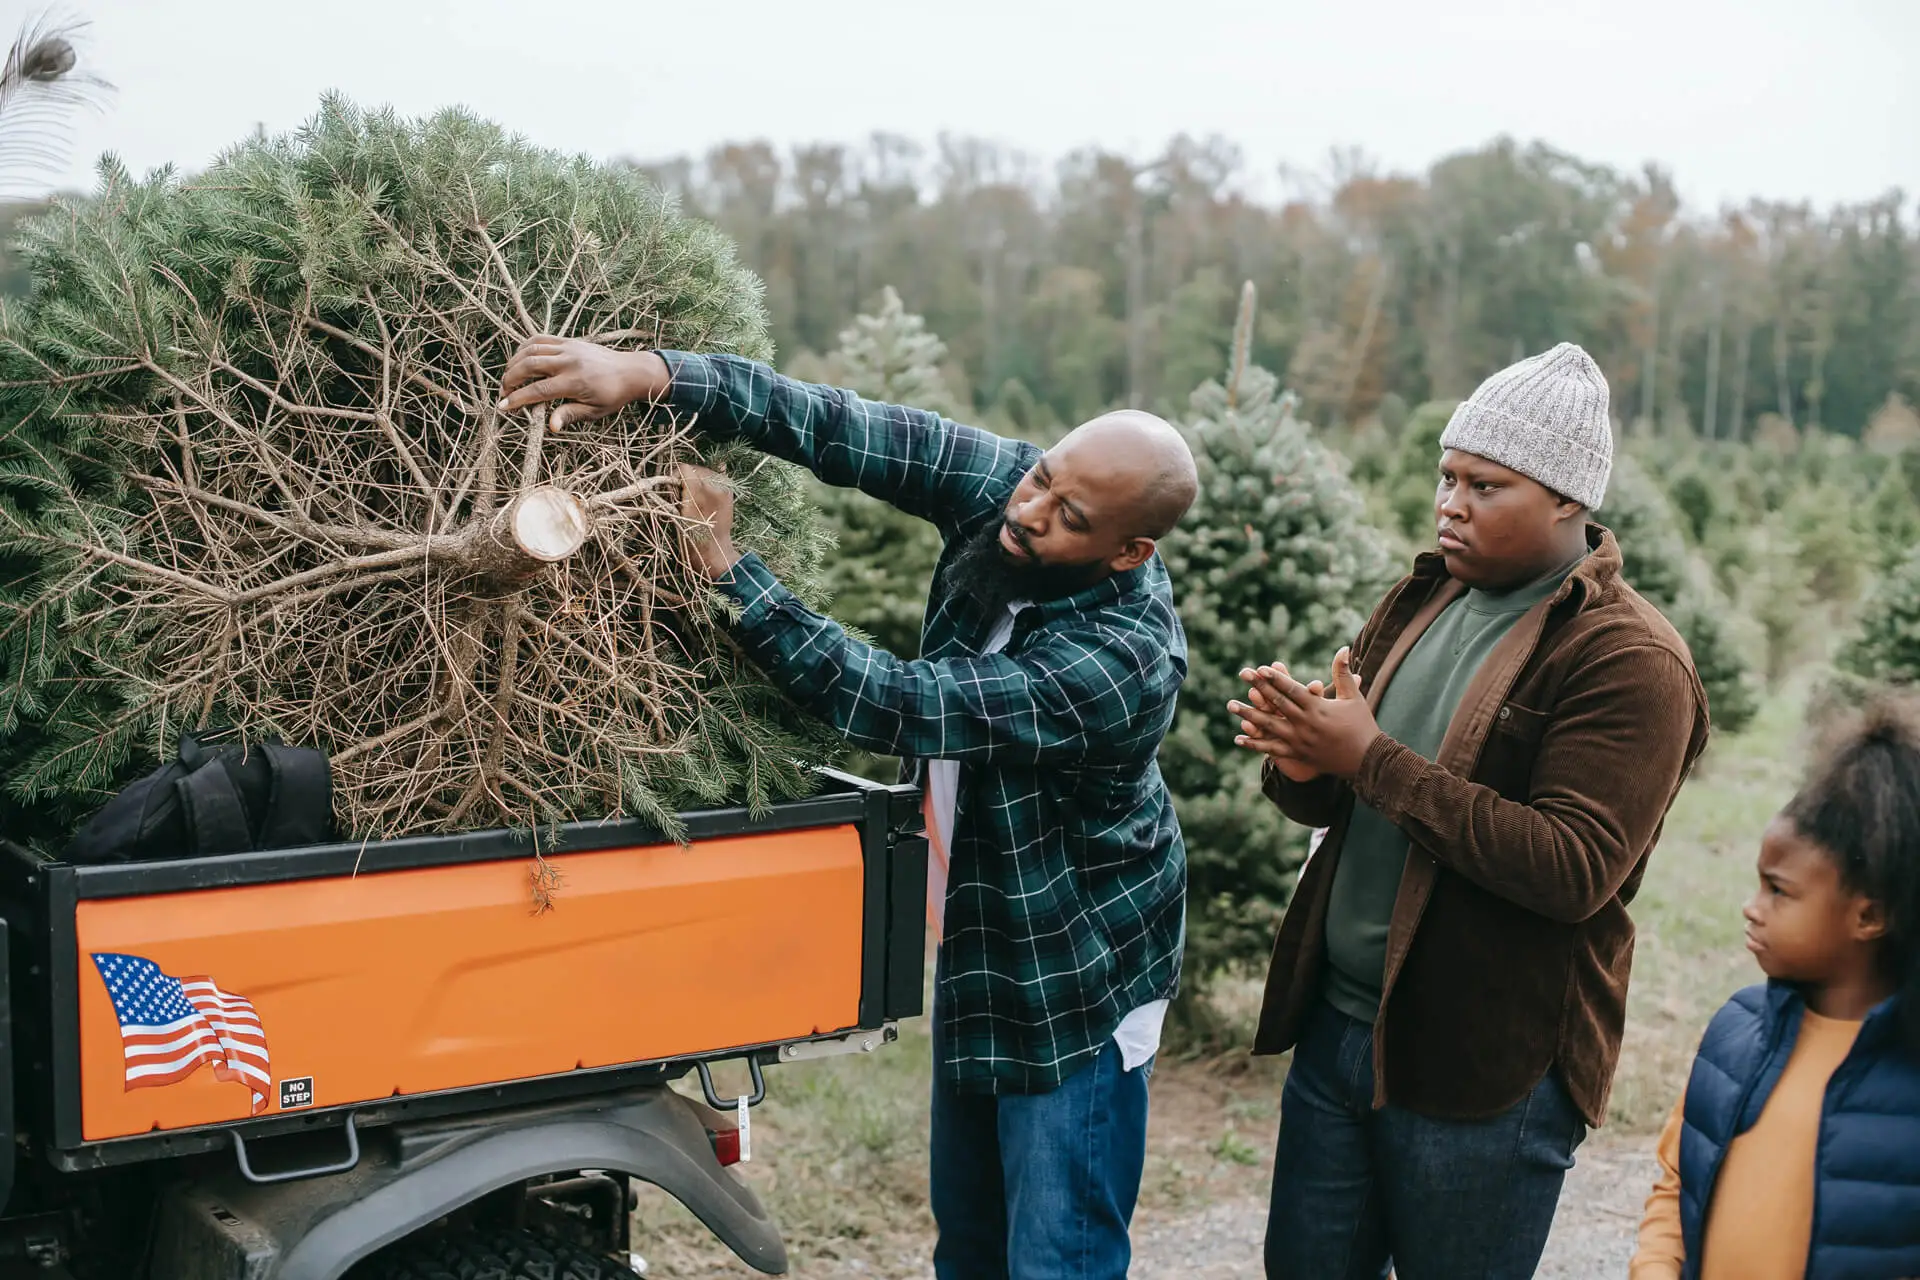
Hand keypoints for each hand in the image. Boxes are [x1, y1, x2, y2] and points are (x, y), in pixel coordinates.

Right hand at [499, 337, 669, 429]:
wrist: (631, 371)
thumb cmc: (613, 395)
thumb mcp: (595, 411)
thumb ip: (571, 415)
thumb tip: (551, 426)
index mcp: (575, 382)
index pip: (538, 390)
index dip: (518, 398)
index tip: (503, 407)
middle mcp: (569, 361)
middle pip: (529, 366)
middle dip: (510, 379)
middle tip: (503, 392)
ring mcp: (568, 348)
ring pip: (531, 349)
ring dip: (514, 363)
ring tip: (508, 378)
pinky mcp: (568, 340)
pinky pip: (540, 339)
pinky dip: (524, 347)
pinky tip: (519, 359)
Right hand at [678, 464, 740, 579]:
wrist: (714, 549)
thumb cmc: (691, 536)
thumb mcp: (676, 514)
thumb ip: (674, 492)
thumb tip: (671, 477)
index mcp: (698, 492)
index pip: (683, 468)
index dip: (675, 477)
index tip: (673, 489)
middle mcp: (713, 486)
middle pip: (694, 468)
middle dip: (686, 479)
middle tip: (684, 496)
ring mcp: (724, 487)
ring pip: (704, 471)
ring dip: (697, 480)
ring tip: (695, 498)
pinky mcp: (729, 491)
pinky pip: (716, 477)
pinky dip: (709, 482)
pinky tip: (706, 493)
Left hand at [1228, 648, 1377, 779]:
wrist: (1367, 761)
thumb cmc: (1361, 725)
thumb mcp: (1353, 697)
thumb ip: (1343, 673)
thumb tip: (1343, 647)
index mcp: (1318, 708)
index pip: (1292, 690)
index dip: (1275, 678)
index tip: (1260, 668)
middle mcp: (1305, 724)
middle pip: (1277, 703)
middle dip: (1258, 687)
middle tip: (1242, 673)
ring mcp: (1299, 740)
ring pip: (1269, 726)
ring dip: (1248, 714)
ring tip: (1230, 705)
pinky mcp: (1297, 754)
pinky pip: (1271, 749)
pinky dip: (1255, 744)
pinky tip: (1238, 738)